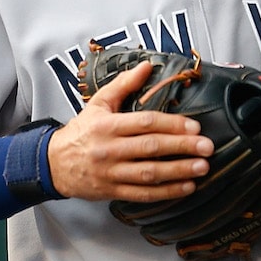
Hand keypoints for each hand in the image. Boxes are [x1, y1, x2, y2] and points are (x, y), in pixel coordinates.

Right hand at [47, 61, 214, 201]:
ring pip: (149, 174)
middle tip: (207, 147)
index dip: (172, 124)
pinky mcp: (113, 192)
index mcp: (108, 125)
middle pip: (151, 148)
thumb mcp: (99, 102)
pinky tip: (185, 188)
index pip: (145, 123)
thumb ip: (124, 84)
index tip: (195, 127)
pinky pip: (142, 194)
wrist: (53, 163)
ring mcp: (111, 173)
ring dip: (178, 172)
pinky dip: (166, 192)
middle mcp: (110, 149)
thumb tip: (147, 65)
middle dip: (182, 147)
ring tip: (201, 168)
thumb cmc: (82, 130)